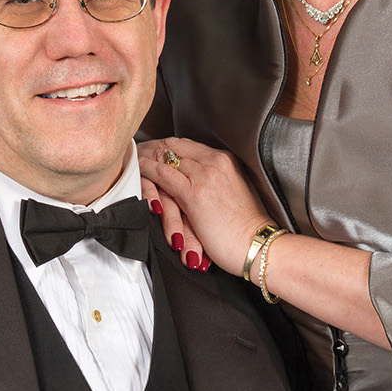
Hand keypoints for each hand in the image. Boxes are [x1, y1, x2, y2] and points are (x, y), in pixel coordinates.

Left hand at [137, 137, 274, 275]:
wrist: (257, 245)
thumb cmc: (246, 227)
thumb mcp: (232, 193)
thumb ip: (215, 180)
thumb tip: (195, 179)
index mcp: (227, 160)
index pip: (189, 145)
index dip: (168, 146)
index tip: (154, 149)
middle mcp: (216, 161)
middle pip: (175, 146)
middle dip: (153, 147)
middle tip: (138, 150)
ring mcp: (205, 175)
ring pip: (166, 157)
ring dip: (147, 157)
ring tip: (133, 158)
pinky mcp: (194, 193)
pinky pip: (162, 174)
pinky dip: (147, 170)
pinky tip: (137, 170)